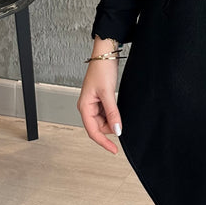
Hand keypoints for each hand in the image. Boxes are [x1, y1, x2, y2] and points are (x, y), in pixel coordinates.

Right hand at [77, 38, 122, 154]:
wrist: (105, 54)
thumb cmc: (102, 70)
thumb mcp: (108, 93)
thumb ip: (113, 113)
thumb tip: (117, 130)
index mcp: (84, 107)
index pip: (93, 131)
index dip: (103, 142)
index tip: (114, 150)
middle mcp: (87, 106)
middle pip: (98, 127)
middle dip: (110, 128)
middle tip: (121, 123)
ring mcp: (93, 103)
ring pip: (103, 121)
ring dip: (112, 121)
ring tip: (120, 112)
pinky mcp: (100, 99)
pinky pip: (106, 113)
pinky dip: (113, 114)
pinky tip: (118, 111)